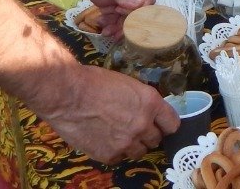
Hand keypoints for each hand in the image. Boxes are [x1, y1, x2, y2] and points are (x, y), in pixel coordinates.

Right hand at [39, 64, 178, 162]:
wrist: (67, 94)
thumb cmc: (94, 81)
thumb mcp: (127, 84)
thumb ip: (141, 101)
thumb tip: (146, 111)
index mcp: (150, 103)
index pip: (172, 124)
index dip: (165, 124)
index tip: (160, 124)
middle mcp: (142, 125)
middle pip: (156, 139)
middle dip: (148, 134)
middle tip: (134, 127)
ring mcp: (126, 143)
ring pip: (139, 152)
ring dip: (133, 145)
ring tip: (118, 134)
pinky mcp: (109, 155)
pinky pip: (119, 158)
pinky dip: (114, 151)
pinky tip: (103, 139)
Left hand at [51, 0, 154, 38]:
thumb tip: (137, 7)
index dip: (141, 9)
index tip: (126, 13)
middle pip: (135, 9)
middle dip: (129, 21)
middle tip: (118, 31)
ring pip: (122, 15)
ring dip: (118, 25)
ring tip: (109, 34)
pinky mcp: (101, 0)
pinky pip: (110, 15)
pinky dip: (108, 23)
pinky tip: (102, 28)